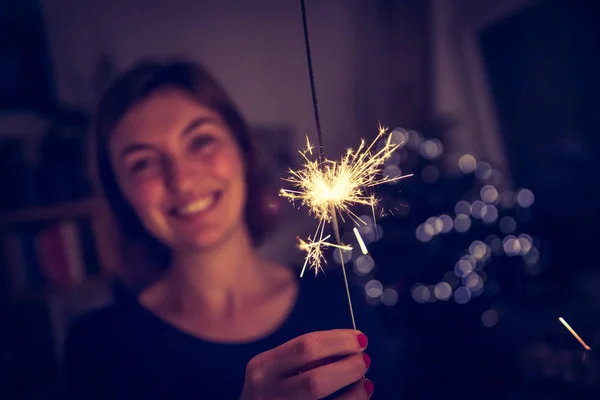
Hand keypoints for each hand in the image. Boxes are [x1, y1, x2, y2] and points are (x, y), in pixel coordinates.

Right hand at [240, 329, 372, 398]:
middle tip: (364, 359)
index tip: (360, 338)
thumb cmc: (273, 389)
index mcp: (262, 368)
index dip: (338, 341)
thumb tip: (348, 344)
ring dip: (354, 392)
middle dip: (347, 367)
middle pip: (316, 380)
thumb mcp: (277, 368)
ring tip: (365, 380)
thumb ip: (306, 356)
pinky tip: (361, 395)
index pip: (305, 347)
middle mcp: (267, 394)